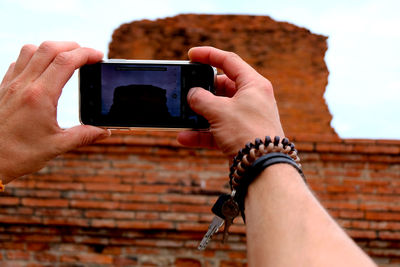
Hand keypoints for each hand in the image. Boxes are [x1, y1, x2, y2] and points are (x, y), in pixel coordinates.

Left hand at [0, 41, 109, 183]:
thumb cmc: (18, 155)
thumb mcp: (57, 146)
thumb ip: (84, 136)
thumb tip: (104, 132)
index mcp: (40, 96)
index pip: (66, 62)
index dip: (86, 54)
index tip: (98, 57)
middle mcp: (24, 85)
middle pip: (49, 48)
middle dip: (72, 46)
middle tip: (87, 55)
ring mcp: (11, 84)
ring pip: (31, 50)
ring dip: (52, 49)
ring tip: (66, 58)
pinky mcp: (3, 88)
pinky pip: (19, 61)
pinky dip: (34, 57)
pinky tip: (43, 69)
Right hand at [177, 46, 283, 157]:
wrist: (262, 167)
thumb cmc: (247, 133)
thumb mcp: (220, 111)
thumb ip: (201, 99)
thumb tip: (192, 95)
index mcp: (253, 85)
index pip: (229, 61)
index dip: (209, 55)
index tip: (191, 55)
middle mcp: (252, 99)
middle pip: (222, 87)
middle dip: (201, 91)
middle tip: (185, 91)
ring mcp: (245, 119)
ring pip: (217, 110)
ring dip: (198, 114)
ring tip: (181, 115)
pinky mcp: (239, 136)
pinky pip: (217, 130)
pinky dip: (201, 133)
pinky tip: (184, 137)